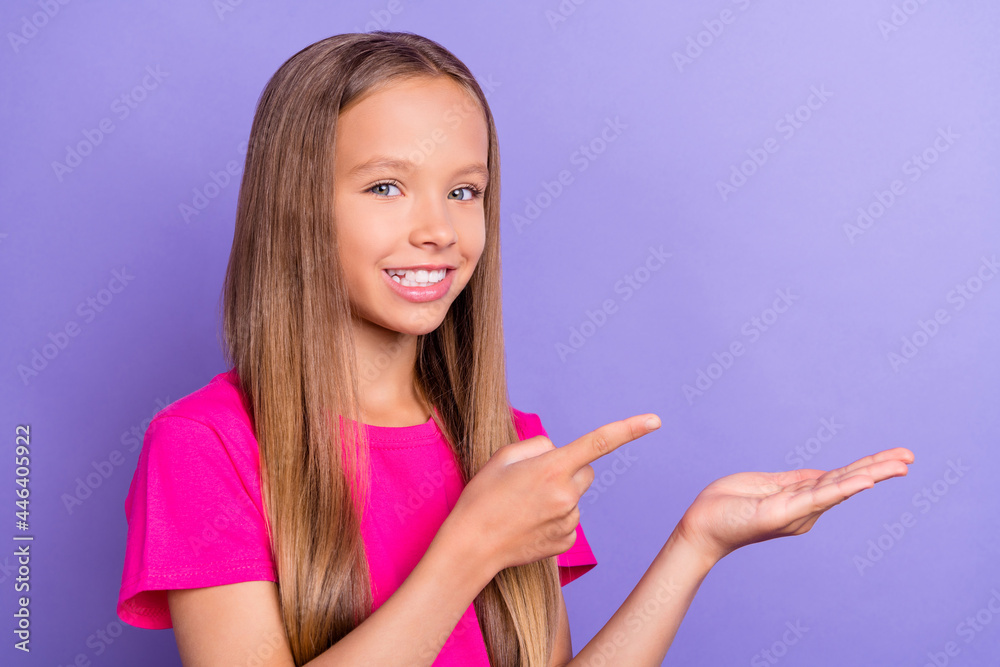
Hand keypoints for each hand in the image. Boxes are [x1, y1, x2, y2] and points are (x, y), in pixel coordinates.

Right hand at [446, 413, 661, 574]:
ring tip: (524, 508)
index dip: (630, 429)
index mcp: (552, 468)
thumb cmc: (482, 498)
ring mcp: (569, 521)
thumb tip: (558, 451)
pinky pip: (570, 521)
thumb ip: (537, 446)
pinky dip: (554, 520)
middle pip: (586, 472)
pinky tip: (529, 525)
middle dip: (569, 471)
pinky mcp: (567, 543)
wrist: (471, 547)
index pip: (599, 442)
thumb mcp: (502, 458)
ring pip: (575, 498)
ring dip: (558, 497)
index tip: (655, 421)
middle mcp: (567, 495)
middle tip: (534, 483)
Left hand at [674, 447, 914, 566]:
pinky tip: (866, 481)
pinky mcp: (782, 513)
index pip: (840, 478)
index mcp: (801, 498)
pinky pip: (818, 497)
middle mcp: (805, 508)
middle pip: (847, 482)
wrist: (701, 525)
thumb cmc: (729, 506)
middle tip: (911, 457)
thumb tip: (824, 476)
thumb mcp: (767, 485)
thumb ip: (797, 482)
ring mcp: (796, 511)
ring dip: (872, 475)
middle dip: (880, 468)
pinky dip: (844, 489)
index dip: (868, 467)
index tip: (896, 457)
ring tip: (900, 465)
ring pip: (840, 488)